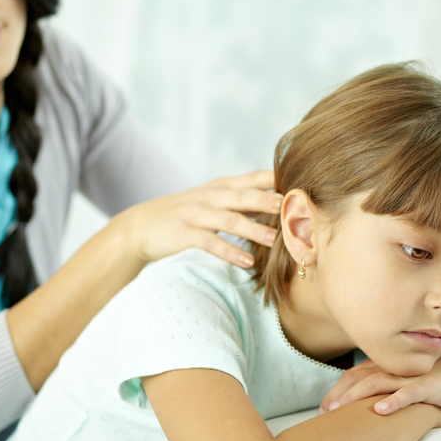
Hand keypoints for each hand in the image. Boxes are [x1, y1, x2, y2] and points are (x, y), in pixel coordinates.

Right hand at [112, 170, 281, 267]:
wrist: (139, 226)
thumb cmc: (181, 215)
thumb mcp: (210, 200)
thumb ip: (238, 199)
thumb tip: (276, 202)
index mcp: (219, 187)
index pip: (251, 178)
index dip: (275, 180)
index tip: (301, 185)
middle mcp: (209, 197)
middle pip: (243, 196)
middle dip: (268, 200)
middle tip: (291, 206)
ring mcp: (195, 215)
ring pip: (229, 220)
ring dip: (254, 229)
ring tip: (276, 240)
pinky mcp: (183, 234)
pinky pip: (210, 243)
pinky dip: (230, 252)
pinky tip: (246, 262)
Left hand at [319, 357, 440, 415]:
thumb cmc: (437, 382)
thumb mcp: (406, 384)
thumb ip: (387, 388)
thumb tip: (367, 403)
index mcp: (388, 366)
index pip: (354, 376)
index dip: (336, 390)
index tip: (322, 407)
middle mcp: (394, 368)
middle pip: (358, 378)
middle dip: (339, 394)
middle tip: (323, 410)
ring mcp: (410, 376)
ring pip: (376, 383)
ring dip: (355, 396)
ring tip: (339, 408)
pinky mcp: (428, 386)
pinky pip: (407, 393)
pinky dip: (393, 401)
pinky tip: (379, 410)